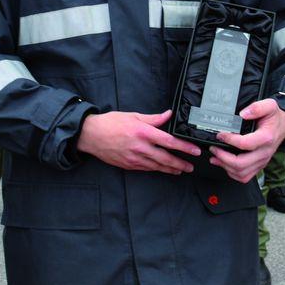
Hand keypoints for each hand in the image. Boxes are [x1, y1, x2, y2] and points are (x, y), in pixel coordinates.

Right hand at [76, 110, 198, 174]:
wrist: (91, 135)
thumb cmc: (110, 123)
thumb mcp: (133, 116)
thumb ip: (153, 118)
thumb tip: (168, 115)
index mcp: (142, 132)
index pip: (168, 141)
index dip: (183, 147)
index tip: (194, 150)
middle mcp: (140, 147)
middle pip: (165, 158)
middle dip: (180, 163)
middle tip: (191, 166)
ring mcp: (134, 158)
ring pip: (157, 166)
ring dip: (171, 169)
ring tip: (181, 170)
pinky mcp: (128, 165)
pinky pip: (146, 168)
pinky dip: (157, 169)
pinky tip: (164, 169)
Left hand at [209, 98, 284, 183]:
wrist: (284, 126)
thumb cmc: (275, 117)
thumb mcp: (270, 105)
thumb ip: (257, 108)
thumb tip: (243, 114)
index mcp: (266, 138)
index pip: (245, 144)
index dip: (230, 140)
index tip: (220, 134)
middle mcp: (264, 152)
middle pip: (241, 164)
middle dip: (223, 157)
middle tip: (214, 148)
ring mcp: (262, 161)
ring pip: (241, 173)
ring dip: (225, 167)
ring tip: (215, 157)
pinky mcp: (259, 165)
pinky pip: (245, 176)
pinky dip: (232, 173)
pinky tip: (224, 164)